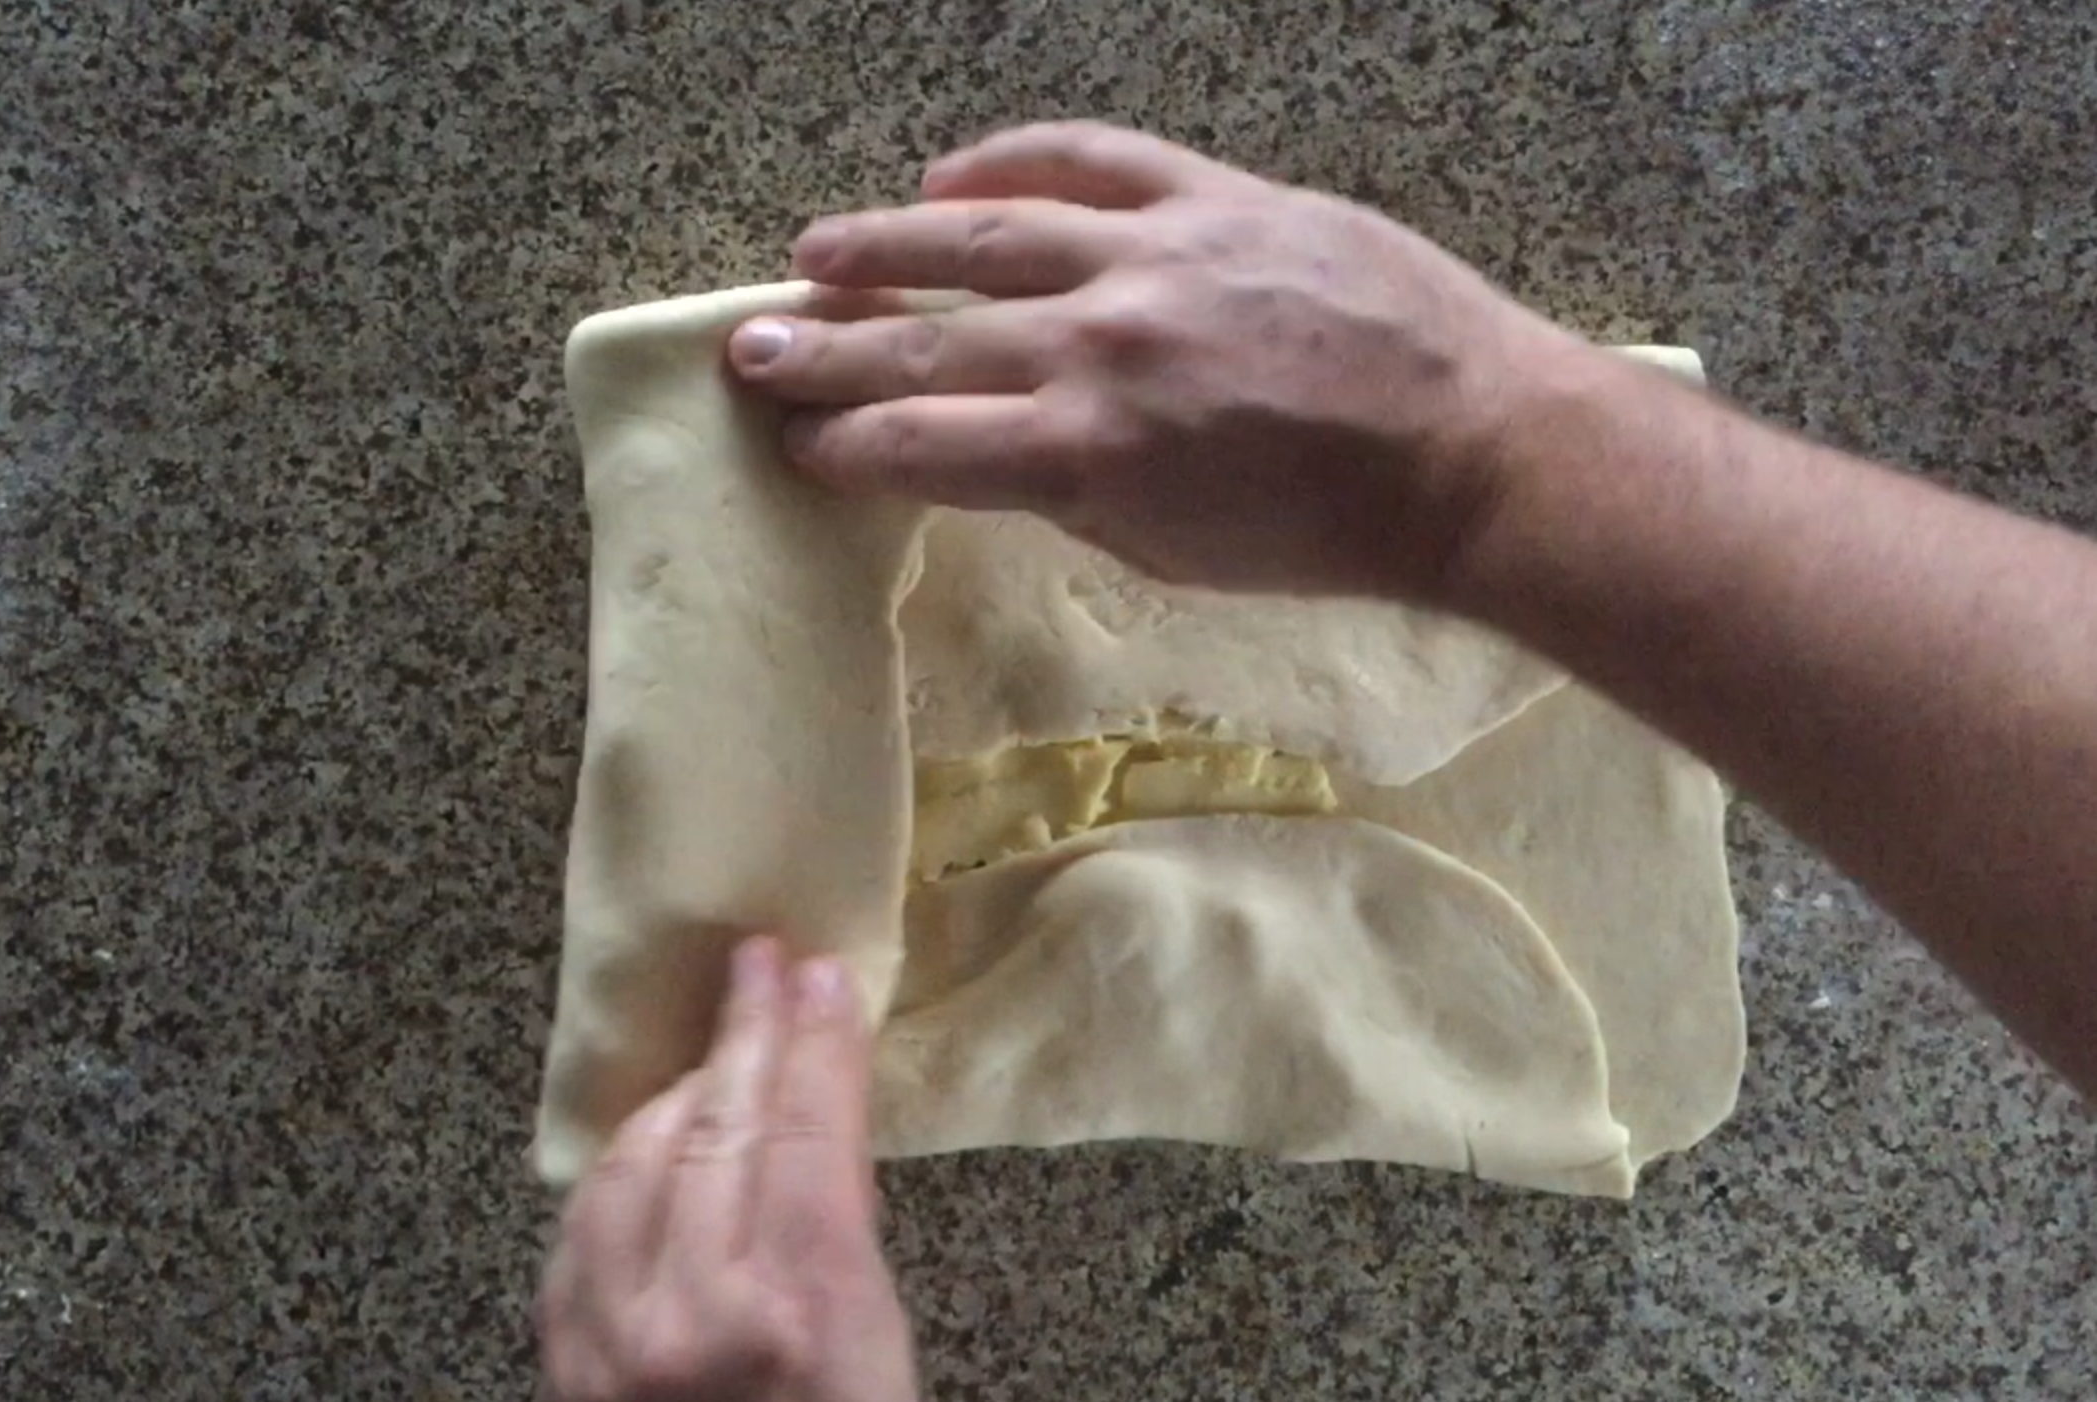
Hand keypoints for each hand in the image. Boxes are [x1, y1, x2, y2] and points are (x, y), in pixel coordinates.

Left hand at [536, 937, 918, 1401]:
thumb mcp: (883, 1362)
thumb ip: (844, 1243)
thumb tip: (821, 1129)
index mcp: (802, 1316)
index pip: (806, 1134)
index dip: (815, 1045)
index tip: (822, 979)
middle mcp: (694, 1320)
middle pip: (718, 1133)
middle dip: (747, 1036)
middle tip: (762, 967)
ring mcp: (613, 1345)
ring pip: (631, 1167)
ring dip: (679, 1099)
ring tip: (717, 1060)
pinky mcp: (564, 1369)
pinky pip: (577, 1235)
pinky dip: (619, 1177)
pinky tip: (650, 1149)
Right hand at [726, 121, 1588, 600]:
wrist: (1474, 453)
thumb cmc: (1325, 532)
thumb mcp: (1172, 552)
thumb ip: (1067, 492)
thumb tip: (990, 448)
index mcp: (1088, 453)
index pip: (917, 443)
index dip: (842, 446)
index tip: (795, 444)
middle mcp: (1103, 344)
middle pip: (923, 341)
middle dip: (822, 351)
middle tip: (747, 352)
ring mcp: (1159, 256)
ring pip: (986, 235)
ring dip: (885, 244)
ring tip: (815, 255)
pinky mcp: (1219, 197)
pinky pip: (1093, 159)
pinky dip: (1013, 163)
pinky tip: (952, 178)